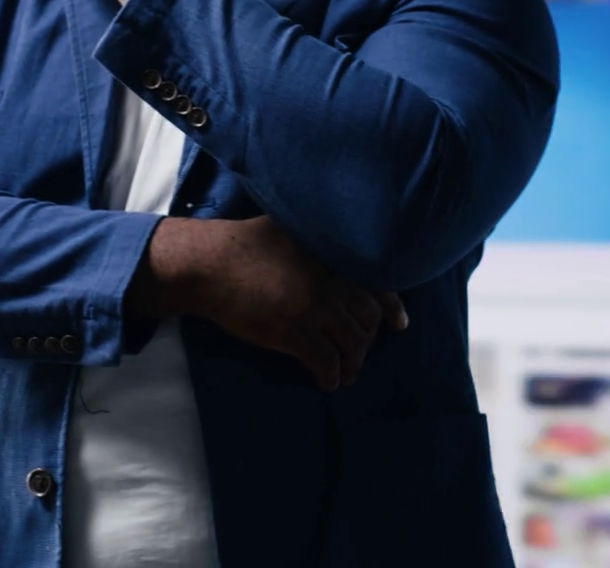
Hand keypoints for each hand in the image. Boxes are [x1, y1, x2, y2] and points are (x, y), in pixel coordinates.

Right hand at [131, 216, 407, 391]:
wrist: (209, 265)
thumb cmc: (242, 243)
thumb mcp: (288, 227)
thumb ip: (315, 238)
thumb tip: (331, 243)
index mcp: (330, 255)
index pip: (375, 283)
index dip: (391, 306)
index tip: (399, 323)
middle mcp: (329, 281)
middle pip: (366, 317)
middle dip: (368, 338)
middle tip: (361, 350)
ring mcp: (313, 308)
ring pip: (351, 343)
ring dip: (353, 362)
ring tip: (347, 373)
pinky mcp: (294, 333)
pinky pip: (326, 361)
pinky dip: (331, 376)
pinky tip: (328, 383)